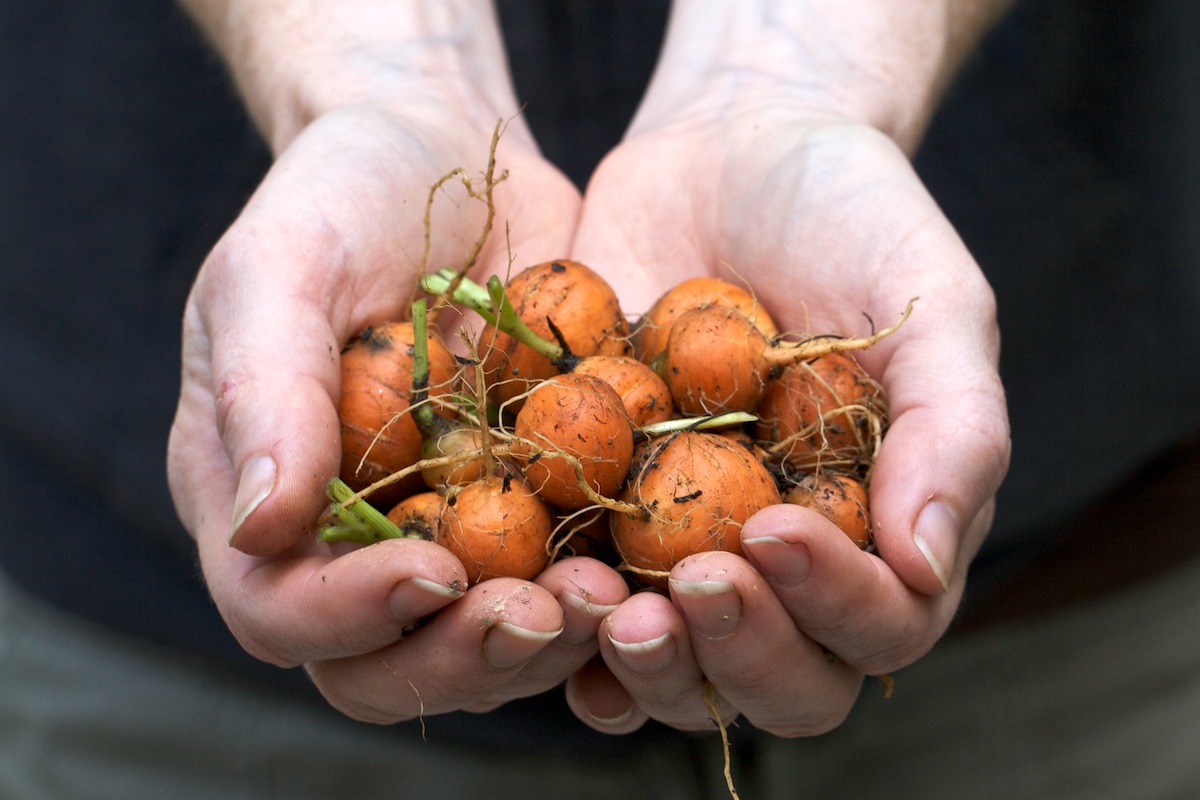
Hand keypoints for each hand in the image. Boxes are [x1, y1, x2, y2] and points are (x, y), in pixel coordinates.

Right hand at [164, 20, 636, 716]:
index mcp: (265, 498)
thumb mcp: (279, 269)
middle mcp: (350, 540)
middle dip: (465, 655)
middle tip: (546, 610)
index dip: (350, 614)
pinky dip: (608, 600)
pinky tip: (659, 575)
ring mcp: (447, 531)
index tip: (434, 566)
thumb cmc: (337, 198)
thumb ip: (267, 392)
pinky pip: (563, 586)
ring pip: (484, 649)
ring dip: (549, 642)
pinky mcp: (532, 507)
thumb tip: (260, 530)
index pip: (281, 610)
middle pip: (388, 665)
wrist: (438, 150)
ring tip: (613, 592)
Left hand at [562, 1, 1011, 734]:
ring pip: (677, 669)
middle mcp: (786, 565)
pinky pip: (579, 608)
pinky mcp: (600, 515)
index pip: (879, 623)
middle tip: (690, 584)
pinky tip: (527, 594)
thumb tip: (926, 567)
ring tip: (600, 603)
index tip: (771, 530)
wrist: (733, 152)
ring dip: (641, 663)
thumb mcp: (932, 304)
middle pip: (780, 680)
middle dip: (735, 651)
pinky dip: (558, 623)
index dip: (832, 605)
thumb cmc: (854, 221)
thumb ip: (953, 429)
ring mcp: (689, 548)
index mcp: (881, 530)